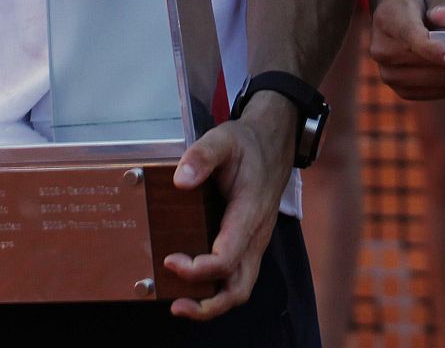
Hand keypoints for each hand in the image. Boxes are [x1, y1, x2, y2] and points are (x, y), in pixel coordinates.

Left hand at [164, 104, 293, 320]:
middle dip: (208, 306)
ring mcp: (256, 242)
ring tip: (182, 305)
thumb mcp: (224, 139)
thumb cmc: (248, 144)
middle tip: (176, 304)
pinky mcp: (250, 243)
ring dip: (212, 304)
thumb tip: (179, 181)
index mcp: (249, 213)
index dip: (197, 270)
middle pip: (238, 289)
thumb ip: (202, 156)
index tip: (170, 260)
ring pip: (240, 289)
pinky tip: (193, 285)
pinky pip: (238, 278)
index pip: (226, 258)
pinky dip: (217, 290)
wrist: (274, 143)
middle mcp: (256, 235)